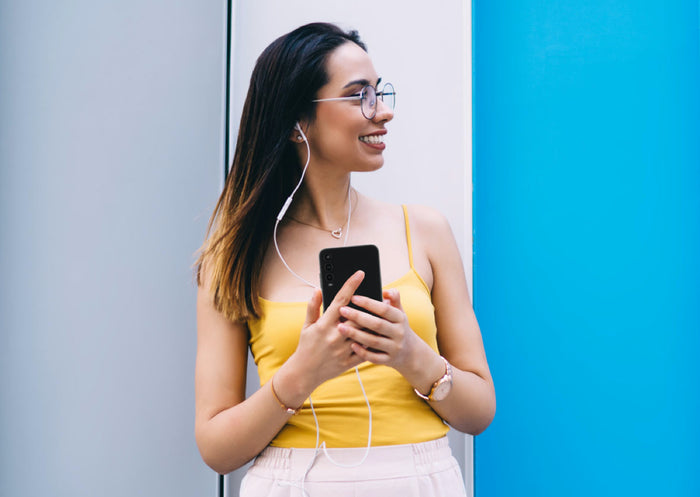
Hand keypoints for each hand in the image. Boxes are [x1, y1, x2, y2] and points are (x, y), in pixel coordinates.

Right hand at [282, 271, 366, 394]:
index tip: (360, 274)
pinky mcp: (348, 362)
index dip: (351, 285)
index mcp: (324, 324)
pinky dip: (372, 343)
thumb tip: (318, 289)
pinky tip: (378, 335)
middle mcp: (334, 336)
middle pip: (357, 316)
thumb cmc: (306, 346)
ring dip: (373, 323)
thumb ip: (313, 306)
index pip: (340, 300)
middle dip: (368, 306)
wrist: (304, 373)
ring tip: (382, 314)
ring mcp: (342, 350)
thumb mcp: (307, 325)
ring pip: (364, 333)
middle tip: (378, 295)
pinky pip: (365, 351)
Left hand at [337, 288, 425, 374]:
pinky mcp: (388, 360)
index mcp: (400, 318)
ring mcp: (394, 348)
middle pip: (377, 324)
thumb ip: (394, 299)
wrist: (410, 353)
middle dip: (358, 317)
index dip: (368, 303)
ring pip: (374, 341)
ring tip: (340, 327)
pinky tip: (351, 345)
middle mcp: (399, 333)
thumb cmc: (398, 327)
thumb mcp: (399, 312)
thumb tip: (385, 291)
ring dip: (356, 334)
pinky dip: (362, 352)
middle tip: (342, 310)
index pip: (384, 309)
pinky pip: (374, 357)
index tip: (353, 297)